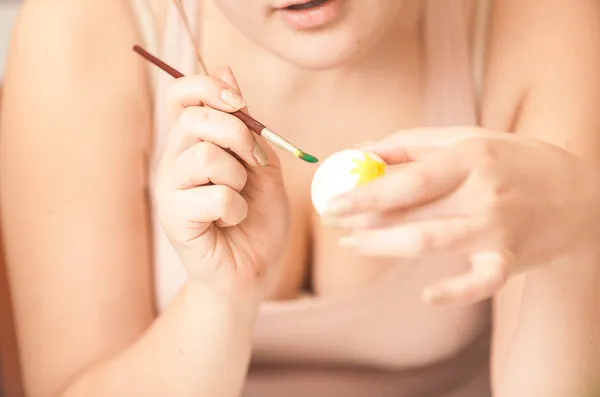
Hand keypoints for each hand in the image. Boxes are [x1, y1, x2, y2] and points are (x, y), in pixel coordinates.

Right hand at [156, 67, 289, 295]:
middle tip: (255, 163)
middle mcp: (174, 162)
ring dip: (239, 178)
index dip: (207, 87)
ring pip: (205, 157)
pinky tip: (231, 221)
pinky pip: (215, 195)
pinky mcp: (174, 220)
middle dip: (237, 134)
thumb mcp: (264, 164)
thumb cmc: (258, 218)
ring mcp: (170, 190)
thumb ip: (247, 125)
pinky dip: (236, 208)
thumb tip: (225, 69)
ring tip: (240, 199)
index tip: (238, 102)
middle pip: (193, 120)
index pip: (181, 96)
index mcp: (193, 144)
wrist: (255, 270)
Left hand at [321, 127, 599, 304]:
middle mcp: (484, 193)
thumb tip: (359, 149)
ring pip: (430, 244)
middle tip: (332, 222)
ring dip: (384, 247)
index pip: (408, 179)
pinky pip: (481, 281)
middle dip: (363, 221)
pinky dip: (454, 291)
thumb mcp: (467, 138)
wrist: (582, 194)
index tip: (331, 200)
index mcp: (470, 157)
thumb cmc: (512, 160)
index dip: (365, 193)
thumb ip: (411, 143)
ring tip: (352, 244)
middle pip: (412, 213)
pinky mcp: (511, 259)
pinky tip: (426, 295)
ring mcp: (499, 229)